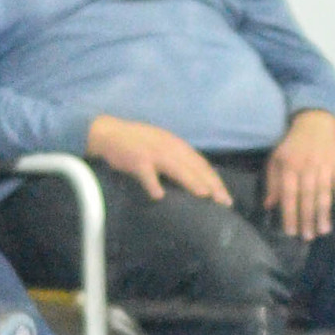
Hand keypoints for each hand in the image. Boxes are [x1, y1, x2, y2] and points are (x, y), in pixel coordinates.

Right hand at [86, 115, 231, 204]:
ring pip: (176, 168)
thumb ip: (177, 159)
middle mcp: (169, 147)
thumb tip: (195, 179)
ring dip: (190, 181)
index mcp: (177, 145)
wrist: (109, 133)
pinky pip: (146, 173)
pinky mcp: (136, 159)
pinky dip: (152, 183)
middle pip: (195, 167)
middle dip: (211, 184)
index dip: (215, 180)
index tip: (225, 197)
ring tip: (204, 195)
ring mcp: (153, 153)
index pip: (201, 164)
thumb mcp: (162, 146)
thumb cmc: (137, 143)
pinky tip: (158, 196)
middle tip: (224, 202)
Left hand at [265, 109, 334, 239]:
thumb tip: (269, 206)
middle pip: (307, 197)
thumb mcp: (277, 159)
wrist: (316, 122)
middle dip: (307, 219)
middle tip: (308, 237)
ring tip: (324, 230)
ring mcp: (325, 164)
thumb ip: (272, 182)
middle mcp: (307, 167)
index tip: (290, 232)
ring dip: (324, 212)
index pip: (289, 195)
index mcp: (289, 166)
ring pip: (324, 191)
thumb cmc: (294, 145)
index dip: (289, 214)